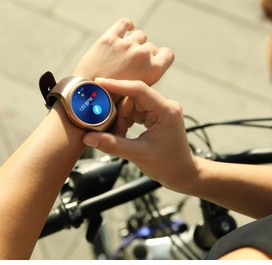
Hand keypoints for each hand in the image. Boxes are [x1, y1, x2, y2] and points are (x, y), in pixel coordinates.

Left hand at [74, 18, 173, 86]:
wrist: (89, 96)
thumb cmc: (113, 101)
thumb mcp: (138, 94)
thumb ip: (146, 78)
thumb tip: (147, 71)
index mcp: (154, 69)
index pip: (168, 54)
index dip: (160, 57)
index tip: (153, 61)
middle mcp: (143, 54)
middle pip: (150, 47)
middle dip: (143, 54)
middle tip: (133, 64)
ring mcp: (127, 44)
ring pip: (139, 35)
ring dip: (135, 42)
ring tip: (127, 50)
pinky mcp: (110, 38)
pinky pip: (124, 24)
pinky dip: (127, 25)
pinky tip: (127, 29)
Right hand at [82, 78, 197, 192]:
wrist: (182, 174)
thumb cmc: (168, 165)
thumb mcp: (138, 155)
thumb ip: (113, 145)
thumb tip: (88, 137)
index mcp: (166, 111)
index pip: (139, 90)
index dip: (117, 85)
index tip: (98, 83)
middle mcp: (165, 106)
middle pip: (133, 98)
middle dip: (118, 112)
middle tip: (107, 128)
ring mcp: (161, 110)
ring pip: (132, 104)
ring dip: (121, 118)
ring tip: (118, 135)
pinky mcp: (157, 116)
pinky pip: (136, 111)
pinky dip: (126, 121)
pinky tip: (122, 133)